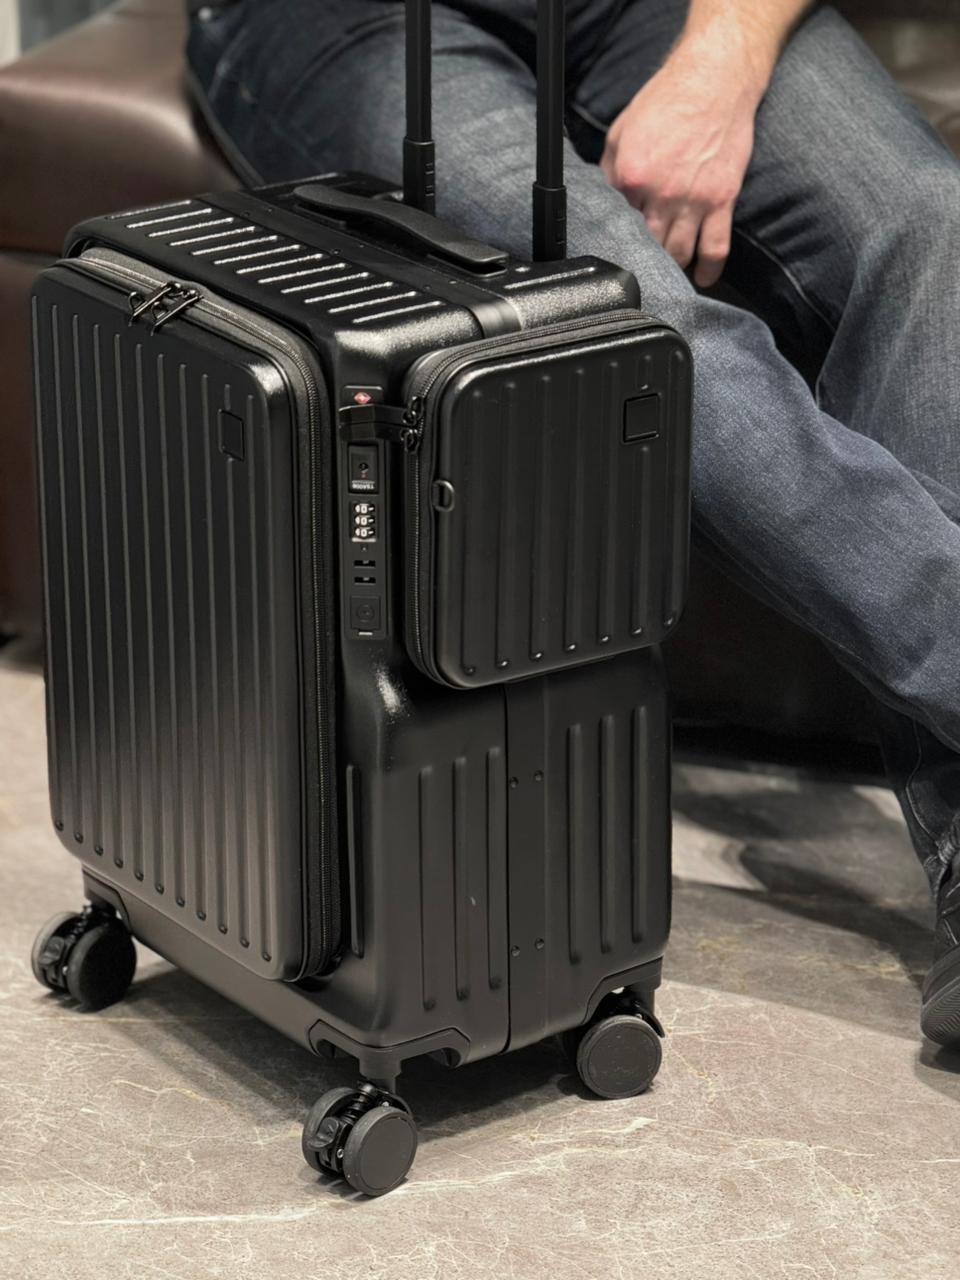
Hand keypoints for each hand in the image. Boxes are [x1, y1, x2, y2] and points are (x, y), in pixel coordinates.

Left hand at [601, 37, 766, 287]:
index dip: (618, 233)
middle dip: (643, 259)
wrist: (715, 79)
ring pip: (679, 253)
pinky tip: (702, 280)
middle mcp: (661, 192)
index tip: (620, 242)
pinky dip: (709, 270)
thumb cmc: (669, 99)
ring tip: (667, 273)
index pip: (618, 222)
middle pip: (647, 246)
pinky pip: (715, 247)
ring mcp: (694, 199)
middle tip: (641, 268)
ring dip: (672, 268)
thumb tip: (604, 199)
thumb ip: (609, 170)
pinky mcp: (722, 200)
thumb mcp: (622, 130)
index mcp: (631, 175)